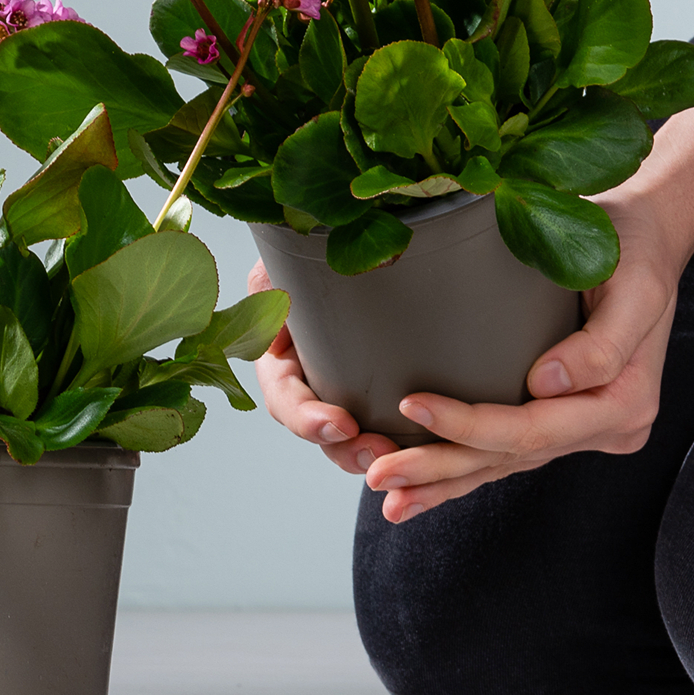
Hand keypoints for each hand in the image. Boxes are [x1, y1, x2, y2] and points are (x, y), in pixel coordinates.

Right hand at [250, 259, 402, 477]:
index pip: (284, 395)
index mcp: (283, 349)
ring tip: (398, 457)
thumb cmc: (332, 245)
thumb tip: (274, 302)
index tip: (340, 424)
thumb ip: (272, 276)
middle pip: (317, 428)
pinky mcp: (384, 390)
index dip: (306, 417)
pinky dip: (400, 446)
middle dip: (343, 449)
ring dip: (370, 454)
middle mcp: (311, 374)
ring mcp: (345, 386)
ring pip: (351, 438)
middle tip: (376, 453)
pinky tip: (422, 453)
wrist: (393, 237)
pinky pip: (387, 425)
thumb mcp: (291, 257)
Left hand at [361, 184, 685, 522]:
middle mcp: (604, 427)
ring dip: (443, 483)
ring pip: (503, 464)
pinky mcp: (560, 420)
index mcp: (623, 403)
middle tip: (378, 476)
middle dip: (440, 469)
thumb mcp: (634, 288)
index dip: (469, 425)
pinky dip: (462, 472)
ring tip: (388, 499)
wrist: (649, 235)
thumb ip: (601, 345)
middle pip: (510, 455)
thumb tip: (547, 385)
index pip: (532, 427)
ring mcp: (582, 430)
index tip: (410, 404)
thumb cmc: (634, 251)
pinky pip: (507, 454)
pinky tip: (420, 491)